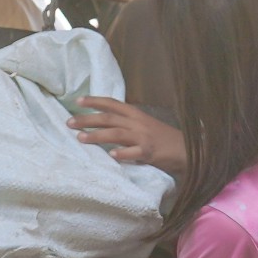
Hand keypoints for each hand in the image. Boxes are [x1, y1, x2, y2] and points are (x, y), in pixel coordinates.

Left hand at [71, 97, 187, 174]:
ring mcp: (144, 137)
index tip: (77, 101)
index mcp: (136, 114)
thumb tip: (103, 122)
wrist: (189, 150)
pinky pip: (134, 152)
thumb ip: (126, 122)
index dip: (95, 101)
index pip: (112, 103)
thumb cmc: (163, 138)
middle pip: (109, 118)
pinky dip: (122, 153)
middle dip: (87, 119)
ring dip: (97, 136)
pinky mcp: (151, 152)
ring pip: (117, 134)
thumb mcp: (144, 125)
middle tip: (68, 123)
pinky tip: (111, 155)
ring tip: (80, 138)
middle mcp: (138, 123)